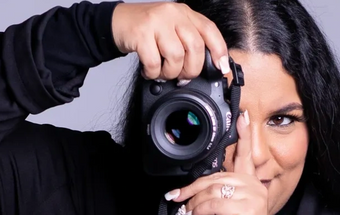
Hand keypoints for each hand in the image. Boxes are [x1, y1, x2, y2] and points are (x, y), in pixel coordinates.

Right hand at [111, 2, 229, 80]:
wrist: (118, 23)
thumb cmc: (148, 31)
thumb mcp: (172, 31)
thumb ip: (188, 42)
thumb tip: (207, 66)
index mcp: (184, 13)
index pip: (209, 30)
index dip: (219, 50)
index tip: (221, 67)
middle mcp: (173, 14)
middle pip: (195, 47)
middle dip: (191, 69)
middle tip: (182, 76)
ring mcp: (157, 22)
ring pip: (176, 56)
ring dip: (169, 72)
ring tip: (162, 72)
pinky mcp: (141, 33)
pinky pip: (154, 62)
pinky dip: (152, 73)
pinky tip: (148, 70)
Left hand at [166, 112, 269, 214]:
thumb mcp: (220, 213)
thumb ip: (212, 197)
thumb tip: (190, 193)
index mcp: (250, 184)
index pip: (246, 156)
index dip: (244, 135)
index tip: (242, 116)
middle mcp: (253, 186)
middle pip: (216, 176)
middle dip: (193, 187)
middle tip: (177, 197)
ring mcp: (251, 195)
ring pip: (212, 189)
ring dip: (193, 202)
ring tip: (185, 212)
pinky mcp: (245, 207)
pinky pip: (213, 202)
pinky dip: (199, 210)